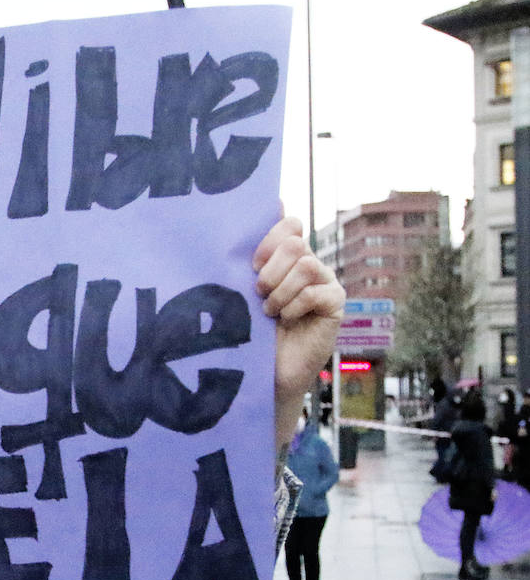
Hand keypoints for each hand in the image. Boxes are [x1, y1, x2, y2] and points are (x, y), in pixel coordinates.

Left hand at [254, 216, 344, 453]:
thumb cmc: (251, 331)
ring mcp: (325, 283)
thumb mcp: (244, 291)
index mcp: (287, 257)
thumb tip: (269, 207)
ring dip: (281, 290)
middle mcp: (309, 265)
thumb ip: (252, 258)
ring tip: (270, 310)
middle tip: (259, 293)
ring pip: (306, 265)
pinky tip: (286, 319)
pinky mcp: (335, 304)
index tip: (252, 265)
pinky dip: (294, 305)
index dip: (268, 240)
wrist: (265, 371)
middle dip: (270, 269)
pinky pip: (315, 292)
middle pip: (295, 243)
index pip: (289, 225)